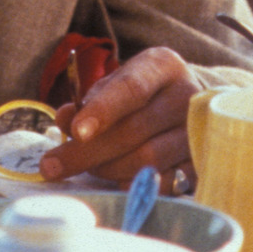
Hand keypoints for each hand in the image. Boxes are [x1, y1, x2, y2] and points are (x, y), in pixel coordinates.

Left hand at [40, 47, 203, 190]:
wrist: (185, 105)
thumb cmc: (141, 95)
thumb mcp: (114, 86)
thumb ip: (88, 101)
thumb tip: (65, 119)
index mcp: (163, 66)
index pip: (131, 88)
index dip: (102, 111)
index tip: (76, 132)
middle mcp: (186, 95)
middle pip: (134, 130)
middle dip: (87, 152)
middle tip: (54, 166)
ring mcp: (196, 131)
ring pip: (147, 160)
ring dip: (108, 169)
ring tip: (91, 168)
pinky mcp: (199, 161)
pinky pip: (162, 183)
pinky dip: (134, 185)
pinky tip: (118, 181)